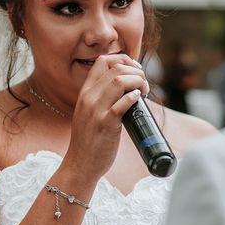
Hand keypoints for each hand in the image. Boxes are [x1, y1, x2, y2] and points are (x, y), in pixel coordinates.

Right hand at [63, 54, 148, 180]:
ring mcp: (96, 110)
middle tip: (144, 85)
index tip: (136, 71)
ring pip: (120, 81)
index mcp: (85, 92)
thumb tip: (129, 87)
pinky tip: (138, 99)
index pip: (103, 61)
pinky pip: (122, 103)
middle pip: (116, 68)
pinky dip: (133, 98)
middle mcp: (88, 98)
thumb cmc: (90, 139)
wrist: (80, 164)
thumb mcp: (90, 112)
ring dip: (138, 82)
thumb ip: (103, 97)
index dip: (124, 60)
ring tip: (143, 91)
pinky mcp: (105, 124)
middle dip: (137, 72)